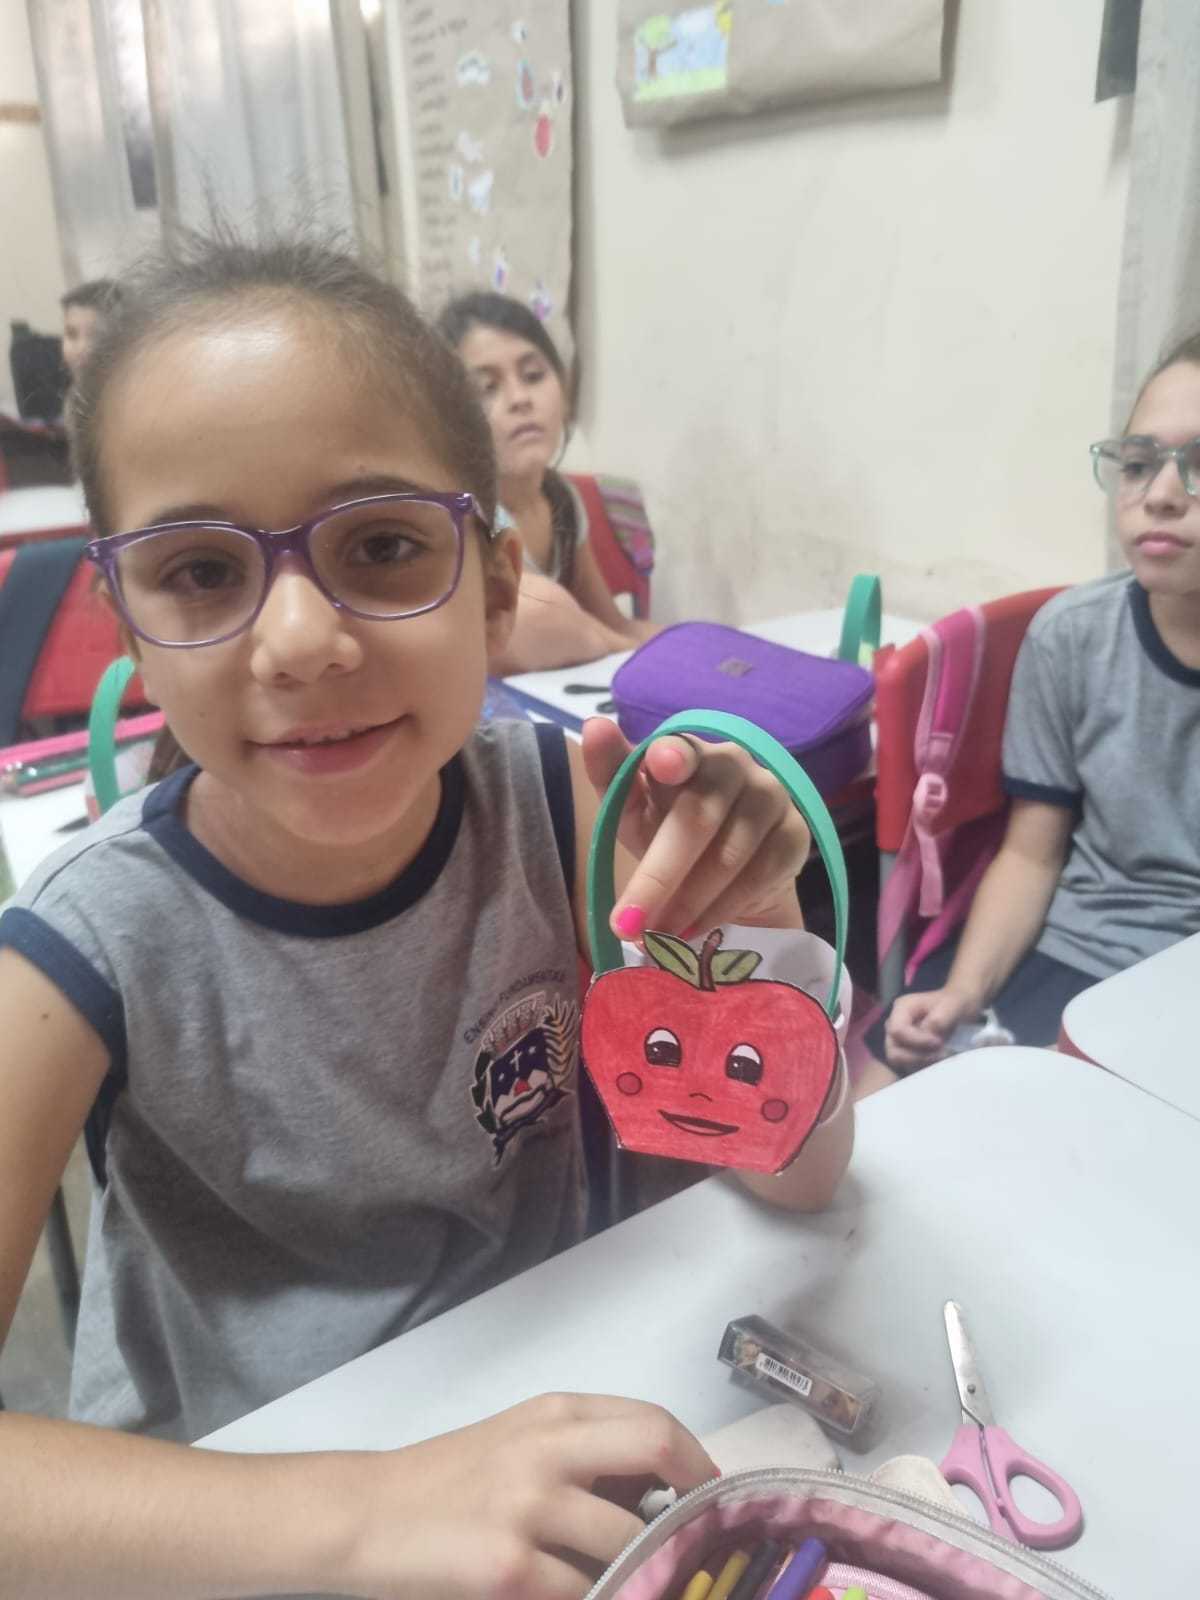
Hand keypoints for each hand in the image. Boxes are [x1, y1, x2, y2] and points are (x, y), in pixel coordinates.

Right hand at [349, 1393, 716, 1599]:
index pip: (652, 1422)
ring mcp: (528, 1508)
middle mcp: (547, 1449)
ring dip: (642, 1570)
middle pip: (654, 1450)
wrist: (366, 1515)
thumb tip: (661, 1490)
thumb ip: (580, 1450)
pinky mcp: (509, 1569)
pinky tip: (586, 1598)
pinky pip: (583, 1593)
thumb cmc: (445, 1481)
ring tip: (636, 1583)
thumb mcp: (517, 1440)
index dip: (696, 1462)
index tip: (712, 1498)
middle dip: (694, 1499)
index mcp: (553, 1414)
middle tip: (703, 1539)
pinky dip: (597, 1599)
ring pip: (628, 1540)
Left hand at [581, 719, 810, 939]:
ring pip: (729, 855)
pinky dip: (720, 909)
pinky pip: (758, 876)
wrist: (730, 875)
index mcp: (688, 751)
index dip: (672, 755)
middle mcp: (734, 764)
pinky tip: (694, 930)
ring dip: (687, 903)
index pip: (681, 748)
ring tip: (657, 935)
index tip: (661, 763)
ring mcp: (770, 796)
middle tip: (624, 923)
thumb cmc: (669, 832)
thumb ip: (613, 775)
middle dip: (657, 877)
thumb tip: (594, 725)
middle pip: (697, 818)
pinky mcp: (795, 833)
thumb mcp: (633, 811)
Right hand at [885, 987, 979, 1070]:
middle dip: (918, 1057)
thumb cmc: (956, 1003)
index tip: (939, 1042)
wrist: (962, 1008)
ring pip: (900, 1061)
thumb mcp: (953, 1005)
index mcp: (902, 1008)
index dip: (917, 1040)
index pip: (897, 1031)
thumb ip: (941, 1018)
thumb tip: (929, 1033)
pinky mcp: (907, 1052)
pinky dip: (925, 1066)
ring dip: (922, 1063)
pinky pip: (909, 1067)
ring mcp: (900, 1040)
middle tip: (941, 1053)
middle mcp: (895, 1024)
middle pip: (894, 1050)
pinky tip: (939, 1059)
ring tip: (942, 1056)